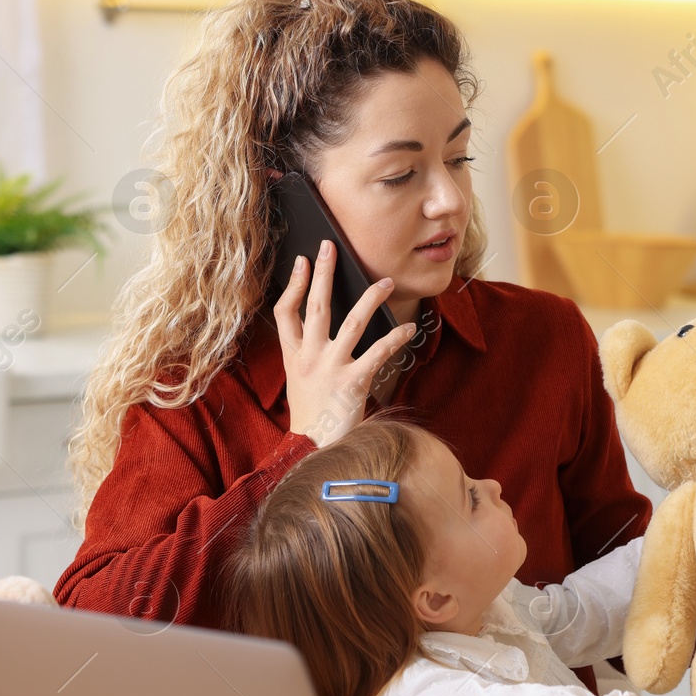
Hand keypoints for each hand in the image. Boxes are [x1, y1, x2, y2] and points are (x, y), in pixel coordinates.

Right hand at [275, 239, 417, 448]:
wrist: (312, 450)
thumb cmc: (312, 416)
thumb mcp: (300, 381)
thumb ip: (307, 355)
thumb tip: (323, 327)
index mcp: (293, 356)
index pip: (285, 312)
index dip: (294, 285)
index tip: (302, 261)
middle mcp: (308, 357)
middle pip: (316, 306)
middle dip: (323, 273)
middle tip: (330, 246)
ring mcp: (330, 368)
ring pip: (351, 322)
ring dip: (370, 298)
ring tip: (386, 281)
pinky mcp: (352, 382)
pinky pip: (378, 352)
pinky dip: (396, 338)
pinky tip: (410, 328)